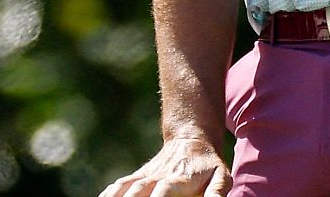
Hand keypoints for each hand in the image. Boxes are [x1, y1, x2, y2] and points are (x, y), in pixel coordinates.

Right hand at [98, 138, 230, 196]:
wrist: (192, 139)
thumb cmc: (208, 165)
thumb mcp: (220, 177)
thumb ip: (216, 193)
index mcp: (178, 179)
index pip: (162, 191)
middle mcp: (158, 177)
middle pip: (138, 191)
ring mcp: (146, 176)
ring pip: (125, 188)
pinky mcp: (138, 177)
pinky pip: (119, 185)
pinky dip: (109, 193)